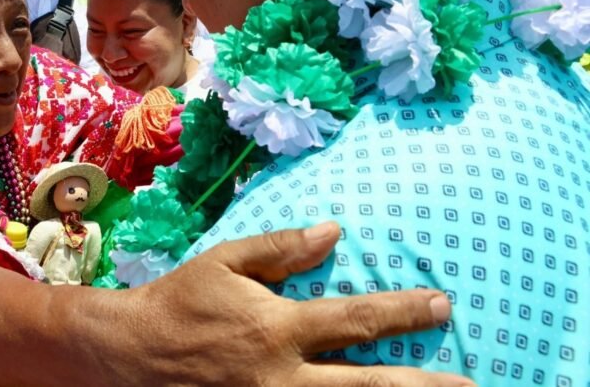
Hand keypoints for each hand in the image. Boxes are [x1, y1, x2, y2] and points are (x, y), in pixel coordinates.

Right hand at [106, 222, 471, 385]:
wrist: (133, 353)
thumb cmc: (181, 300)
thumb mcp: (225, 262)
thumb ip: (280, 249)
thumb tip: (333, 232)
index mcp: (278, 328)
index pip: (355, 320)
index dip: (403, 312)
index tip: (442, 304)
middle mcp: (283, 374)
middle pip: (367, 386)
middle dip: (423, 384)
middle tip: (470, 383)